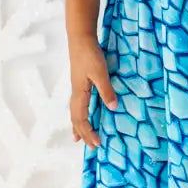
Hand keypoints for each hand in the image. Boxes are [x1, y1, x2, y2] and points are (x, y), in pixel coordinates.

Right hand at [68, 34, 118, 149]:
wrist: (80, 39)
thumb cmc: (90, 55)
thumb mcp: (100, 73)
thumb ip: (106, 90)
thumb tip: (113, 108)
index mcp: (79, 94)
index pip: (81, 119)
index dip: (89, 132)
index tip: (97, 144)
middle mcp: (75, 94)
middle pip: (76, 120)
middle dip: (84, 134)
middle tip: (92, 148)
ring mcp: (76, 89)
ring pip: (75, 114)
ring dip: (78, 127)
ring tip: (79, 139)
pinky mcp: (79, 84)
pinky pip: (77, 106)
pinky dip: (78, 116)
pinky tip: (82, 115)